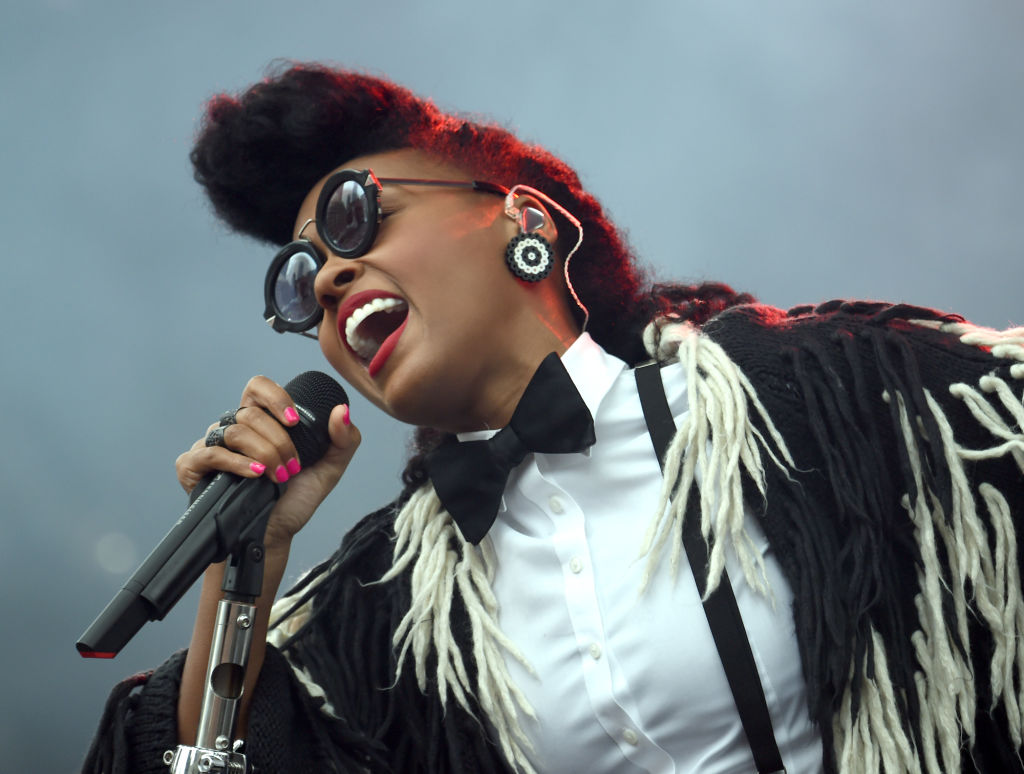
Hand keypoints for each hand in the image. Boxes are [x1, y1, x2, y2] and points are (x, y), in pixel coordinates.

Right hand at [175, 375, 359, 549]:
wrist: (273, 534)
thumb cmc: (295, 498)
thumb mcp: (329, 468)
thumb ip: (343, 438)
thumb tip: (342, 410)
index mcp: (260, 421)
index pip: (258, 388)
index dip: (275, 397)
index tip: (295, 421)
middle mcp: (232, 428)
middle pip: (250, 413)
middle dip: (279, 441)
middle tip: (293, 467)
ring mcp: (210, 445)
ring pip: (234, 432)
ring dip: (263, 454)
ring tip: (279, 477)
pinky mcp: (192, 466)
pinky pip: (210, 454)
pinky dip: (236, 464)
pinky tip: (255, 475)